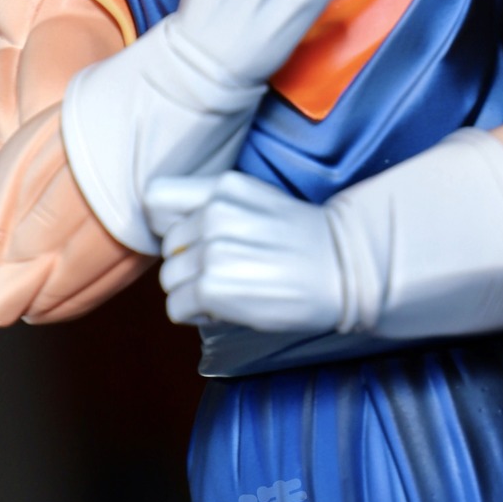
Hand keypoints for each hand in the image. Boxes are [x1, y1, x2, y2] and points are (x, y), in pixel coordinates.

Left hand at [148, 172, 347, 333]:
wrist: (346, 271)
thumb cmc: (306, 243)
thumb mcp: (260, 203)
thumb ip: (217, 208)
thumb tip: (174, 239)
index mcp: (224, 188)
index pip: (156, 198)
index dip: (166, 223)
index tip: (190, 240)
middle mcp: (214, 213)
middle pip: (168, 247)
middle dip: (189, 264)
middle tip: (227, 273)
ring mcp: (212, 249)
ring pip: (169, 279)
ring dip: (193, 291)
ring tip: (231, 290)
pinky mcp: (212, 286)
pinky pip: (177, 306)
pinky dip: (197, 313)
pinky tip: (228, 307)